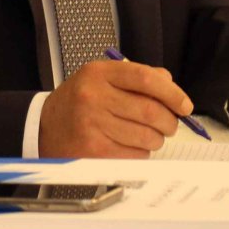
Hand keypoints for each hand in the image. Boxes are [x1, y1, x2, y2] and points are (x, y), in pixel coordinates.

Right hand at [38, 56, 189, 157]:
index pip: (146, 78)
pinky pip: (134, 154)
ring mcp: (93, 124)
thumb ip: (136, 77)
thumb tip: (171, 88)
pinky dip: (142, 153)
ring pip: (146, 136)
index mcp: (99, 73)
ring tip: (151, 137)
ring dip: (157, 139)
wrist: (43, 127)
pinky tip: (133, 146)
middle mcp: (94, 96)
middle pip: (150, 110)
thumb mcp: (101, 78)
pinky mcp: (93, 150)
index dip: (172, 93)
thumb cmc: (78, 102)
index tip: (184, 105)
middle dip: (169, 121)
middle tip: (170, 125)